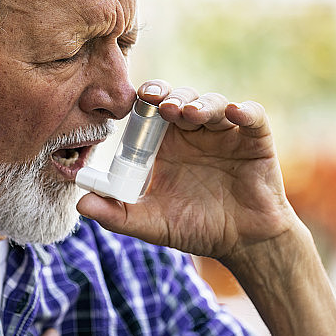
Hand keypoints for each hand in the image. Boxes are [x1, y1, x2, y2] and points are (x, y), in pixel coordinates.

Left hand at [77, 80, 301, 264]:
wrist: (242, 241)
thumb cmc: (196, 228)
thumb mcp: (153, 224)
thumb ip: (117, 215)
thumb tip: (81, 204)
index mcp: (167, 144)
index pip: (151, 111)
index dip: (144, 101)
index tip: (134, 101)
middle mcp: (194, 131)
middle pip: (180, 98)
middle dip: (169, 94)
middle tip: (159, 102)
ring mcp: (225, 132)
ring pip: (212, 102)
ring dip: (200, 103)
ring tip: (188, 113)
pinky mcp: (255, 137)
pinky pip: (252, 115)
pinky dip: (244, 110)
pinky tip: (234, 113)